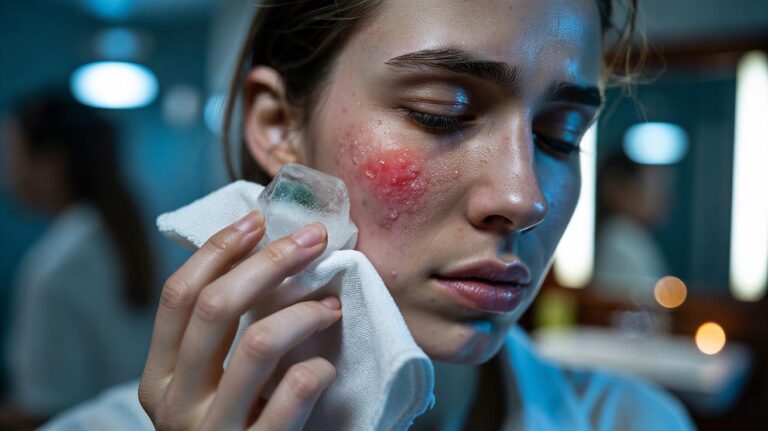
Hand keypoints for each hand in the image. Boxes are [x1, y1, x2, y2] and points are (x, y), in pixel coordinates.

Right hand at [139, 211, 340, 429]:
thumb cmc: (230, 428)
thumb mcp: (205, 385)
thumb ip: (216, 337)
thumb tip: (259, 254)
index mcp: (158, 377)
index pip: (179, 295)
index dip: (219, 249)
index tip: (258, 219)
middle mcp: (175, 404)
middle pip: (216, 307)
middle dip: (270, 261)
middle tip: (312, 239)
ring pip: (259, 343)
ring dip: (304, 311)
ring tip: (331, 306)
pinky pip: (293, 394)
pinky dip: (317, 370)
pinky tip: (327, 367)